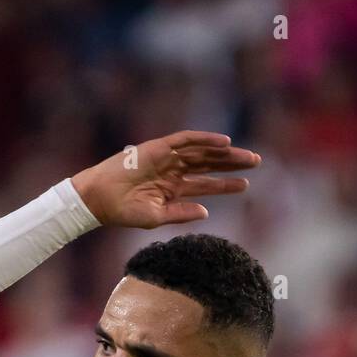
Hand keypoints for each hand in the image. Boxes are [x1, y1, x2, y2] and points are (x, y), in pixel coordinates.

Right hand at [71, 130, 260, 228]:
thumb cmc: (123, 211)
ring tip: (246, 155)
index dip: (226, 184)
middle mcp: (173, 171)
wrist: (99, 200)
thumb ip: (181, 213)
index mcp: (173, 189)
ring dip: (224, 151)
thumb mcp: (157, 217)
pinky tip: (224, 142)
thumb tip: (207, 212)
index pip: (206, 184)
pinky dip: (205, 139)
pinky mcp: (157, 148)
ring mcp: (166, 158)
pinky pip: (185, 140)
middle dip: (232, 163)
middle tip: (257, 162)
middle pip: (209, 164)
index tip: (246, 185)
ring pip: (202, 151)